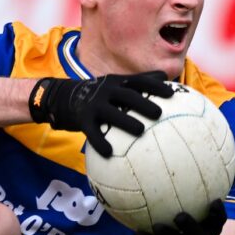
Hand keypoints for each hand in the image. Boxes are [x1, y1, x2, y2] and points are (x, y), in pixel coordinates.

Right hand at [28, 71, 173, 156]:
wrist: (63, 97)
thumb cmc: (99, 94)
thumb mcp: (115, 84)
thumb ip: (139, 83)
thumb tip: (168, 81)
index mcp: (118, 82)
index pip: (139, 81)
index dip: (155, 86)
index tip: (171, 93)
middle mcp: (107, 90)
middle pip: (127, 95)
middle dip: (143, 103)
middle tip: (159, 113)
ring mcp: (94, 104)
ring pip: (111, 113)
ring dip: (126, 121)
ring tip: (140, 131)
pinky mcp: (82, 118)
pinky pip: (91, 132)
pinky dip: (99, 142)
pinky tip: (108, 153)